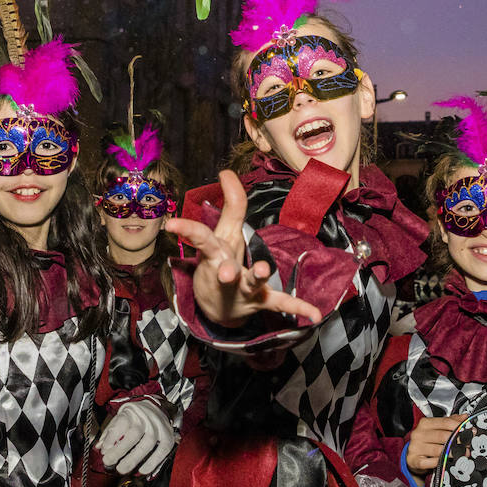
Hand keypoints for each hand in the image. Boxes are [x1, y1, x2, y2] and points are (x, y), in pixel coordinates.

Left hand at [96, 399, 175, 475]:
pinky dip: (152, 462)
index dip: (112, 438)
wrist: (157, 408)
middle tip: (109, 461)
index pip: (122, 423)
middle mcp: (147, 418)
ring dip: (134, 458)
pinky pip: (162, 450)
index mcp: (132, 412)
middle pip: (134, 434)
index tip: (105, 450)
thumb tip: (99, 447)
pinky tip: (142, 470)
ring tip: (122, 469)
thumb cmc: (136, 416)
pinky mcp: (168, 436)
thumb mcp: (120, 418)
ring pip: (148, 443)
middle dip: (120, 450)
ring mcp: (159, 427)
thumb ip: (110, 432)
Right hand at [165, 170, 322, 326]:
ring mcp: (243, 288)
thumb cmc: (221, 263)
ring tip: (263, 269)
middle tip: (224, 272)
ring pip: (251, 283)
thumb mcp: (224, 234)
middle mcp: (226, 272)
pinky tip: (315, 314)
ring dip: (257, 278)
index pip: (200, 238)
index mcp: (215, 253)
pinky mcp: (260, 301)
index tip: (171, 225)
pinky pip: (280, 303)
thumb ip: (230, 204)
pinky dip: (297, 307)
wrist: (218, 309)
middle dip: (223, 270)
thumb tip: (227, 172)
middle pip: (223, 267)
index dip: (187, 229)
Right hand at [405, 415, 465, 473]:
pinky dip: (441, 461)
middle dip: (458, 440)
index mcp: (425, 423)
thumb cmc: (426, 441)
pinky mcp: (414, 460)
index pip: (445, 422)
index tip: (468, 430)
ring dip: (453, 452)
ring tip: (461, 453)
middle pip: (443, 436)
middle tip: (468, 444)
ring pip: (439, 450)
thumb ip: (450, 422)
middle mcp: (419, 434)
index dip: (459, 426)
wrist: (412, 455)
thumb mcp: (437, 428)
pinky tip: (447, 461)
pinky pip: (431, 462)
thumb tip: (464, 417)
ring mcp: (416, 447)